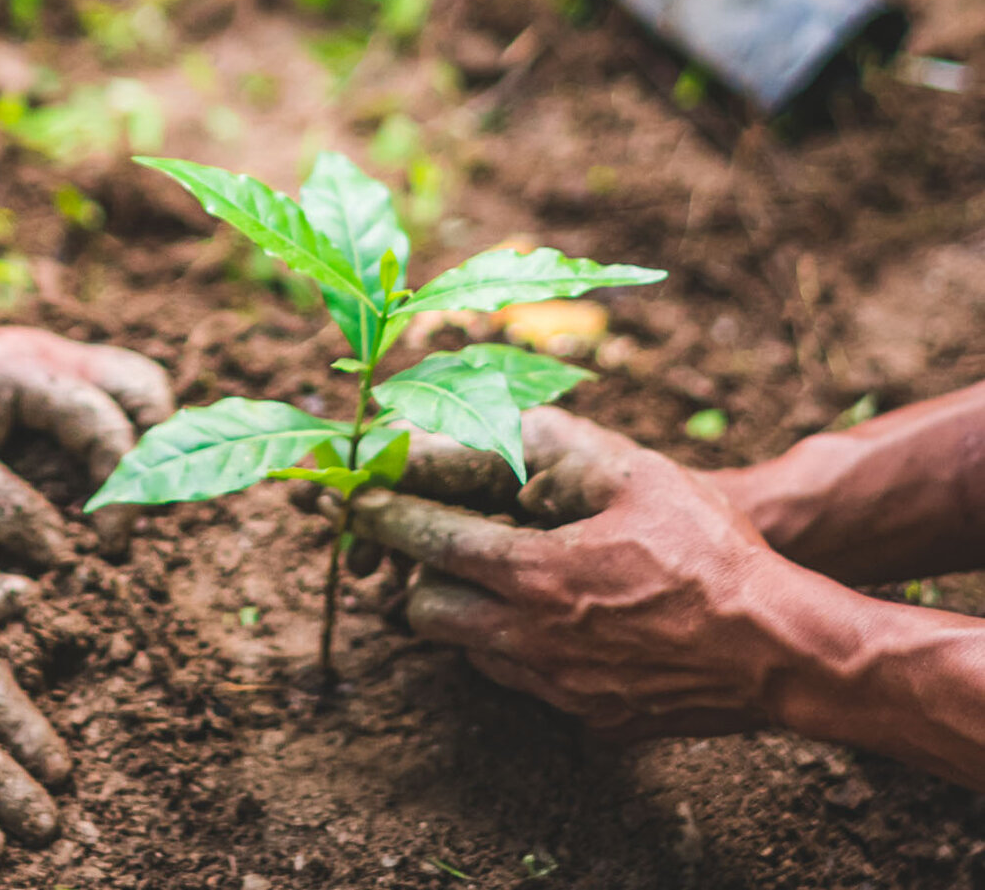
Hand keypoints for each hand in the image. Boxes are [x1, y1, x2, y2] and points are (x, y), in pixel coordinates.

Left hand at [0, 320, 171, 561]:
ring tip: (115, 503)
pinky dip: (116, 438)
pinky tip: (91, 484)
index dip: (120, 491)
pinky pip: (109, 399)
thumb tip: (59, 554)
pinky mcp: (55, 377)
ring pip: (137, 389)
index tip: (104, 542)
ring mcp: (62, 361)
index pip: (110, 427)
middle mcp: (61, 358)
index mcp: (35, 373)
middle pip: (148, 391)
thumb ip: (0, 505)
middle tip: (125, 515)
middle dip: (153, 455)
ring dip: (141, 445)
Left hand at [347, 409, 799, 736]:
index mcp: (534, 575)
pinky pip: (526, 685)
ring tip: (497, 579)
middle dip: (417, 576)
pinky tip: (555, 620)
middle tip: (434, 545)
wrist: (785, 651)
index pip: (429, 542)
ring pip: (473, 654)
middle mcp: (533, 641)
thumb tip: (506, 422)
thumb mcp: (637, 474)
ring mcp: (562, 689)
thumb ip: (561, 444)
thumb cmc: (714, 555)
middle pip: (426, 614)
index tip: (358, 500)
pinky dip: (518, 652)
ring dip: (468, 615)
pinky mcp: (594, 721)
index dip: (385, 516)